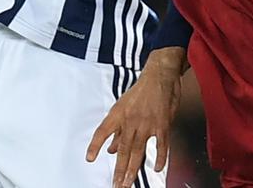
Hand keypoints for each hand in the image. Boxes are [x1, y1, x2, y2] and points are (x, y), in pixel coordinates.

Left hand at [87, 47, 184, 187]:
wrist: (160, 75)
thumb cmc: (142, 90)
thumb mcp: (123, 106)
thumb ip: (117, 129)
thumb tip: (110, 149)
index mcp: (118, 114)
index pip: (103, 131)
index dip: (95, 145)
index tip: (90, 159)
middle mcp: (131, 120)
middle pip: (122, 149)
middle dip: (119, 170)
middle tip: (116, 185)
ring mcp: (147, 124)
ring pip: (138, 151)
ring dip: (132, 169)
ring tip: (128, 183)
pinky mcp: (162, 125)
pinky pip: (160, 145)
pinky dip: (159, 158)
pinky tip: (156, 168)